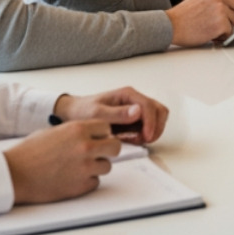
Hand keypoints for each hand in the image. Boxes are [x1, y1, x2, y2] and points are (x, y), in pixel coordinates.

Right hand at [3, 121, 120, 204]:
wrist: (14, 174)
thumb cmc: (28, 153)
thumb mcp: (53, 132)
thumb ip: (75, 132)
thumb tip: (90, 135)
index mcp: (78, 129)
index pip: (107, 128)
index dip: (102, 134)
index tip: (97, 139)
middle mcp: (86, 146)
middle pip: (115, 147)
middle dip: (108, 151)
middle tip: (97, 154)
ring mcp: (85, 167)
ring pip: (106, 167)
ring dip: (96, 168)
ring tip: (77, 168)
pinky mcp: (81, 186)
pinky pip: (95, 182)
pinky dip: (86, 182)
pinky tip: (71, 179)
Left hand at [53, 87, 167, 143]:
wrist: (74, 114)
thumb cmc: (83, 111)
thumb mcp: (97, 114)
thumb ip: (117, 113)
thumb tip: (137, 111)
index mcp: (128, 94)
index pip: (149, 106)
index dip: (151, 122)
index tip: (146, 137)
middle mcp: (134, 100)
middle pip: (159, 110)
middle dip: (156, 126)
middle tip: (146, 139)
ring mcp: (136, 109)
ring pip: (157, 118)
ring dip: (153, 130)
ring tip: (138, 140)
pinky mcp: (135, 119)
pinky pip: (149, 126)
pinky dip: (146, 134)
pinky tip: (133, 140)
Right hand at [165, 0, 233, 44]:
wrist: (170, 25)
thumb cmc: (182, 17)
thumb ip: (215, 0)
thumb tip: (229, 7)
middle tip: (225, 23)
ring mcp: (220, 9)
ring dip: (227, 27)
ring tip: (212, 29)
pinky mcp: (220, 23)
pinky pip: (230, 31)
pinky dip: (222, 36)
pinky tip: (211, 34)